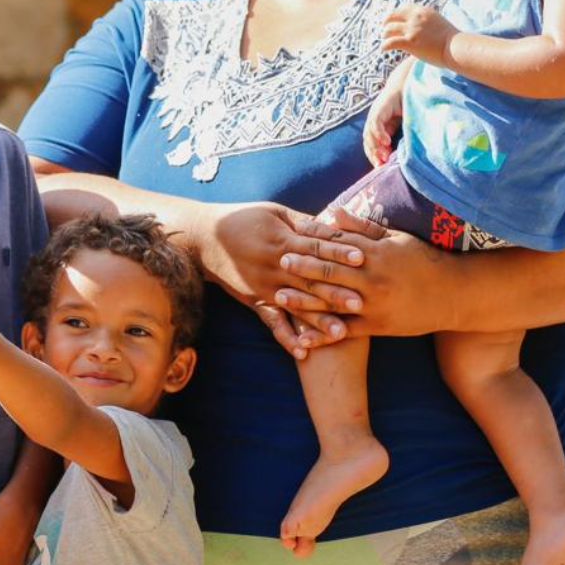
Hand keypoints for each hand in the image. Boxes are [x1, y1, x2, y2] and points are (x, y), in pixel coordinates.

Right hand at [181, 201, 364, 359]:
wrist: (203, 239)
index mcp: (281, 239)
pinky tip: (303, 352)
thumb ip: (303, 222)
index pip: (315, 247)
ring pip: (296, 306)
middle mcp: (274, 266)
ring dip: (318, 320)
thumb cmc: (242, 219)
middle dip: (336, 292)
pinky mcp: (255, 301)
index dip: (338, 252)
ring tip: (341, 333)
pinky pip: (272, 323)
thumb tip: (334, 224)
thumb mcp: (273, 212)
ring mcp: (264, 287)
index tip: (361, 258)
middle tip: (361, 303)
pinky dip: (286, 338)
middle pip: (310, 280)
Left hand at [283, 205, 458, 337]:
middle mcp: (372, 279)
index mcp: (375, 253)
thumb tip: (332, 211)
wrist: (453, 295)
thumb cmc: (423, 261)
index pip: (338, 243)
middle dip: (302, 266)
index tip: (292, 232)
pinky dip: (322, 335)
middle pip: (331, 271)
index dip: (314, 238)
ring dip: (304, 300)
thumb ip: (361, 227)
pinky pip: (344, 331)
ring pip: (332, 302)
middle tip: (279, 260)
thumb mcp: (395, 238)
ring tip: (278, 295)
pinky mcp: (376, 326)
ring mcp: (373, 304)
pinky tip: (302, 338)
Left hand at [363, 88, 402, 167]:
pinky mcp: (379, 109)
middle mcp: (374, 122)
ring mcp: (375, 115)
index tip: (381, 168)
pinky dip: (379, 133)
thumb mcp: (405, 124)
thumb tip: (405, 155)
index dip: (376, 157)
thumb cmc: (408, 104)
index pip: (373, 145)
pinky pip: (376, 123)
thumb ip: (401, 136)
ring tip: (384, 156)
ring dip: (376, 147)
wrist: (408, 84)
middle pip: (369, 142)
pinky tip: (387, 142)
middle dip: (374, 155)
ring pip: (369, 134)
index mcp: (380, 127)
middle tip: (380, 166)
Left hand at [382, 4, 455, 64]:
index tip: (391, 20)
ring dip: (384, 35)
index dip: (394, 15)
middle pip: (392, 16)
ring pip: (388, 29)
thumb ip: (426, 21)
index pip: (402, 8)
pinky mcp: (410, 42)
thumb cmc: (451, 39)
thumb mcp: (437, 22)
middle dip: (386, 23)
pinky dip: (384, 46)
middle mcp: (415, 17)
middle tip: (384, 31)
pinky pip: (390, 42)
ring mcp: (412, 29)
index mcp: (423, 11)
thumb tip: (419, 27)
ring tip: (385, 40)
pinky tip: (383, 49)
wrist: (456, 47)